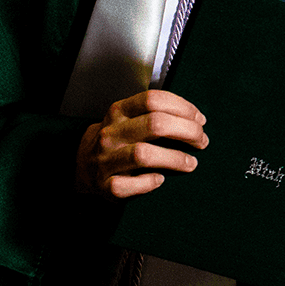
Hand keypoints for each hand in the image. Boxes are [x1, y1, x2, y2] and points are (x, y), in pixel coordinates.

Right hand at [74, 89, 208, 198]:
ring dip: (174, 158)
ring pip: (143, 154)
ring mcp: (106, 160)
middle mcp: (111, 133)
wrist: (82, 163)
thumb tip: (196, 120)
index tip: (199, 119)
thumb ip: (156, 114)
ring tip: (190, 163)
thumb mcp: (130, 118)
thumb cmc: (118, 139)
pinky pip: (128, 185)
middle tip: (202, 140)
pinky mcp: (105, 185)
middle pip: (155, 124)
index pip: (153, 100)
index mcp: (119, 111)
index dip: (182, 107)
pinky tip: (160, 180)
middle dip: (186, 131)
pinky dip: (148, 183)